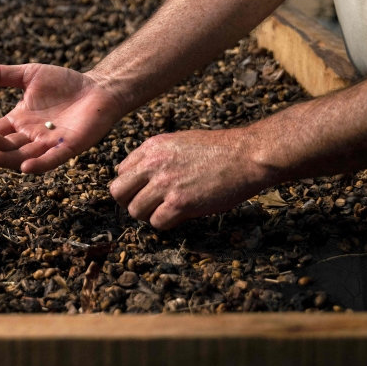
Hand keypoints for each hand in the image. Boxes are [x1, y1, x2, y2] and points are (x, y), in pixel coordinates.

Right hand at [0, 63, 124, 173]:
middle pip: (5, 146)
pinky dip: (38, 165)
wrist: (98, 88)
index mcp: (18, 121)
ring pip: (22, 157)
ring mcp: (48, 144)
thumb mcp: (29, 75)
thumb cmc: (64, 83)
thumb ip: (2, 75)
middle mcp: (30, 136)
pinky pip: (51, 160)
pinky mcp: (68, 147)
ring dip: (6, 159)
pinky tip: (25, 167)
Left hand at [109, 128, 274, 229]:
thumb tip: (142, 177)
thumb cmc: (219, 150)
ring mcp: (165, 184)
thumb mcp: (179, 141)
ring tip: (167, 211)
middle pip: (118, 192)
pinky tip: (179, 216)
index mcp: (151, 147)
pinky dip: (165, 224)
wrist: (247, 155)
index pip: (121, 172)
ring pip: (135, 211)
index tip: (145, 190)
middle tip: (148, 206)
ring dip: (149, 215)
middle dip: (130, 202)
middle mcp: (153, 164)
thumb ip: (157, 156)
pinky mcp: (180, 203)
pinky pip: (157, 222)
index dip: (132, 185)